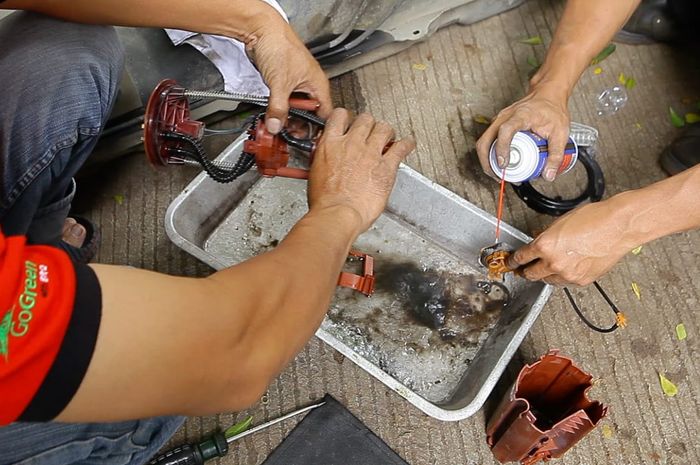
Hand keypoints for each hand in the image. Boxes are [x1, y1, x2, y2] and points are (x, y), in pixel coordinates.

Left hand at [246, 15, 331, 133]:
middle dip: (298, 124)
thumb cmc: (279, 45)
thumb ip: (278, 108)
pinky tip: (272, 114)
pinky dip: (278, 109)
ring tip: (278, 124)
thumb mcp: (280, 83)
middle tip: (288, 133)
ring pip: (295, 108)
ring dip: (286, 117)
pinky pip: (284, 101)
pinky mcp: (283, 83)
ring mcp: (296, 84)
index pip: (325, 114)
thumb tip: (276, 126)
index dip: (318, 129)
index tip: (308, 139)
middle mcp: (309, 85)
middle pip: (308, 114)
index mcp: (318, 84)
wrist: (260, 30)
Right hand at [308, 109, 415, 231]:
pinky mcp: (386, 166)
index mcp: (330, 144)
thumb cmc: (325, 201)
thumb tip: (328, 156)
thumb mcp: (316, 173)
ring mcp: (370, 153)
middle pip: (365, 119)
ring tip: (389, 138)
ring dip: (387, 132)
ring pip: (384, 128)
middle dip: (369, 125)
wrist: (338, 214)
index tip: (351, 123)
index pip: (340, 116)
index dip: (347, 117)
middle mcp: (351, 144)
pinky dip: (407, 144)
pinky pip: (401, 147)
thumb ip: (325, 158)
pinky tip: (408, 144)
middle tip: (371, 133)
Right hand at [475, 85, 569, 181]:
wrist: (547, 94)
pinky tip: (499, 163)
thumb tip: (548, 174)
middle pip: (485, 140)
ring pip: (483, 142)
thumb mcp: (560, 132)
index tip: (504, 164)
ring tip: (498, 173)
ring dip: (486, 160)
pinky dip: (489, 154)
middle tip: (498, 176)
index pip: (504, 131)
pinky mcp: (498, 125)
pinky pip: (488, 141)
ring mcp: (499, 120)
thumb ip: (556, 154)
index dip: (501, 149)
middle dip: (487, 162)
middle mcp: (505, 117)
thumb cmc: (552, 108)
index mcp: (520, 115)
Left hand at [507, 200, 636, 285]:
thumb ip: (546, 237)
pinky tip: (565, 269)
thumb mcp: (560, 223)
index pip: (521, 257)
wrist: (618, 226)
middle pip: (531, 274)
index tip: (510, 263)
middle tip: (522, 270)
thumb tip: (538, 244)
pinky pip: (565, 282)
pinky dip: (562, 277)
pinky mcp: (582, 280)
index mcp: (544, 245)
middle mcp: (554, 262)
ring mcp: (568, 274)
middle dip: (525, 272)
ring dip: (544, 275)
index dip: (513, 261)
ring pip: (548, 280)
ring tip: (547, 268)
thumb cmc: (593, 219)